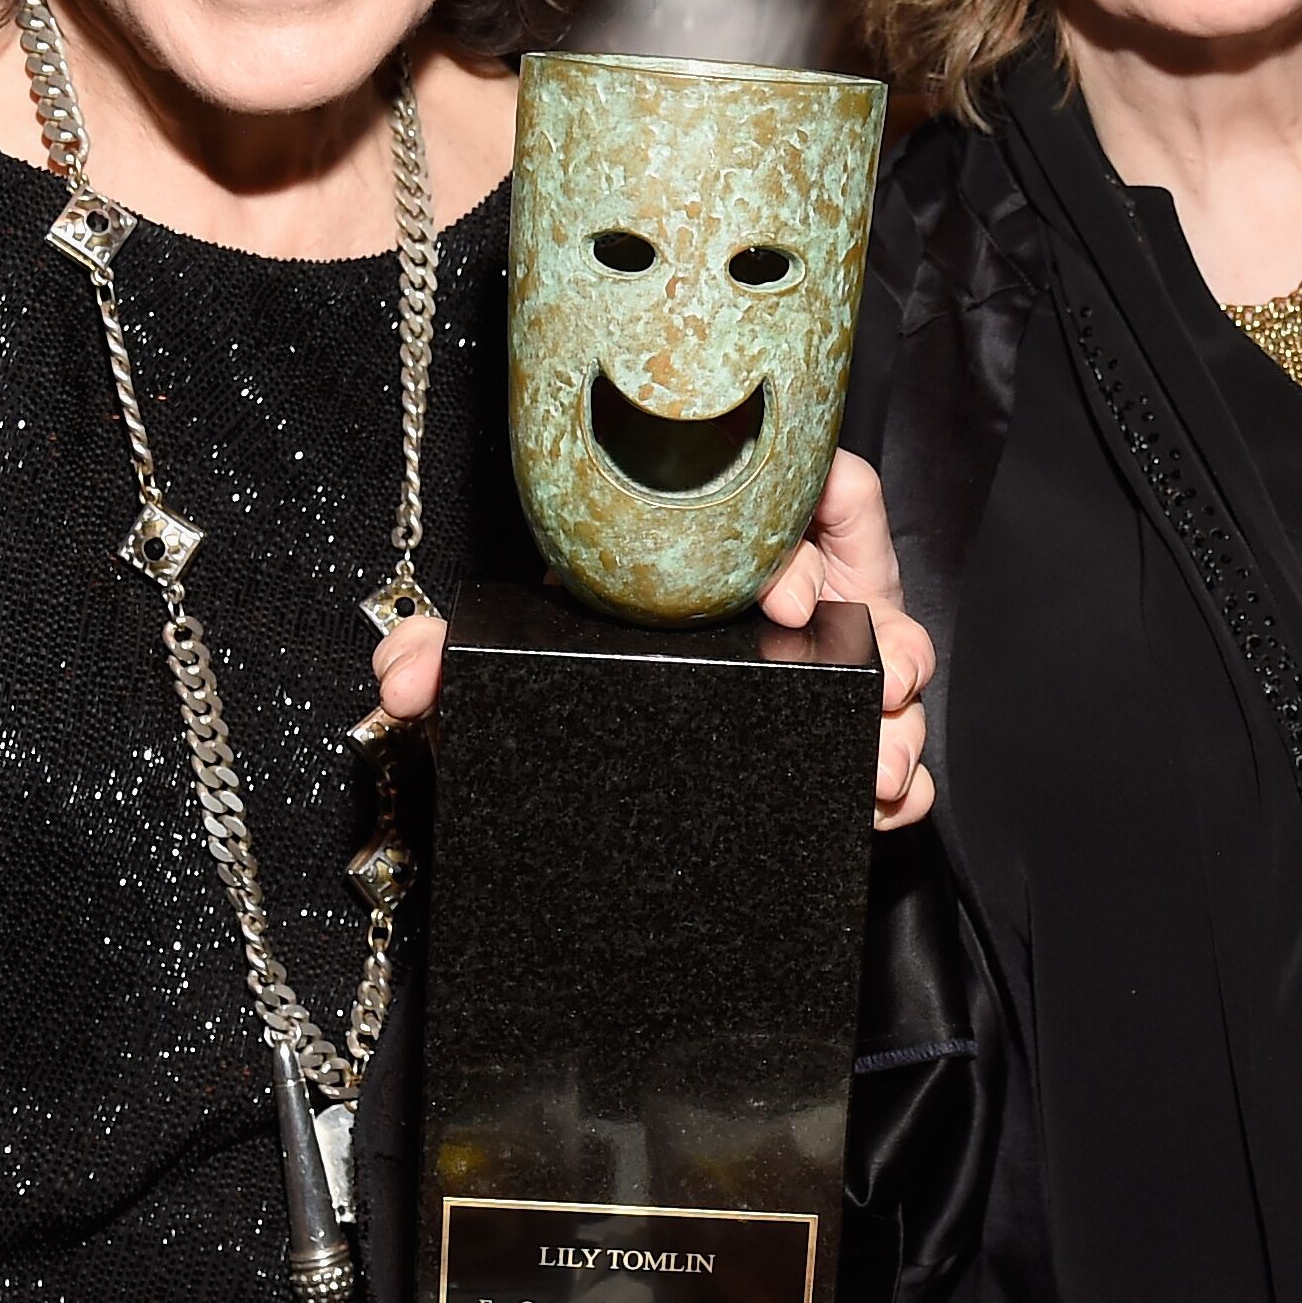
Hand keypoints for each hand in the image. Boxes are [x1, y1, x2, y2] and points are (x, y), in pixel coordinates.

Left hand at [371, 449, 938, 829]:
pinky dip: (901, 784)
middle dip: (886, 640)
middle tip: (874, 686)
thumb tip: (401, 676)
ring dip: (899, 721)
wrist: (594, 791)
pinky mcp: (833, 741)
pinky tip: (886, 804)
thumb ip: (451, 657)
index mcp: (718, 549)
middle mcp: (783, 602)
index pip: (797, 498)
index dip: (803, 537)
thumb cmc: (571, 669)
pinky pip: (894, 754)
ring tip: (881, 766)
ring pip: (894, 674)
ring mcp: (819, 671)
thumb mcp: (513, 659)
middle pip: (868, 594)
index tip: (780, 601)